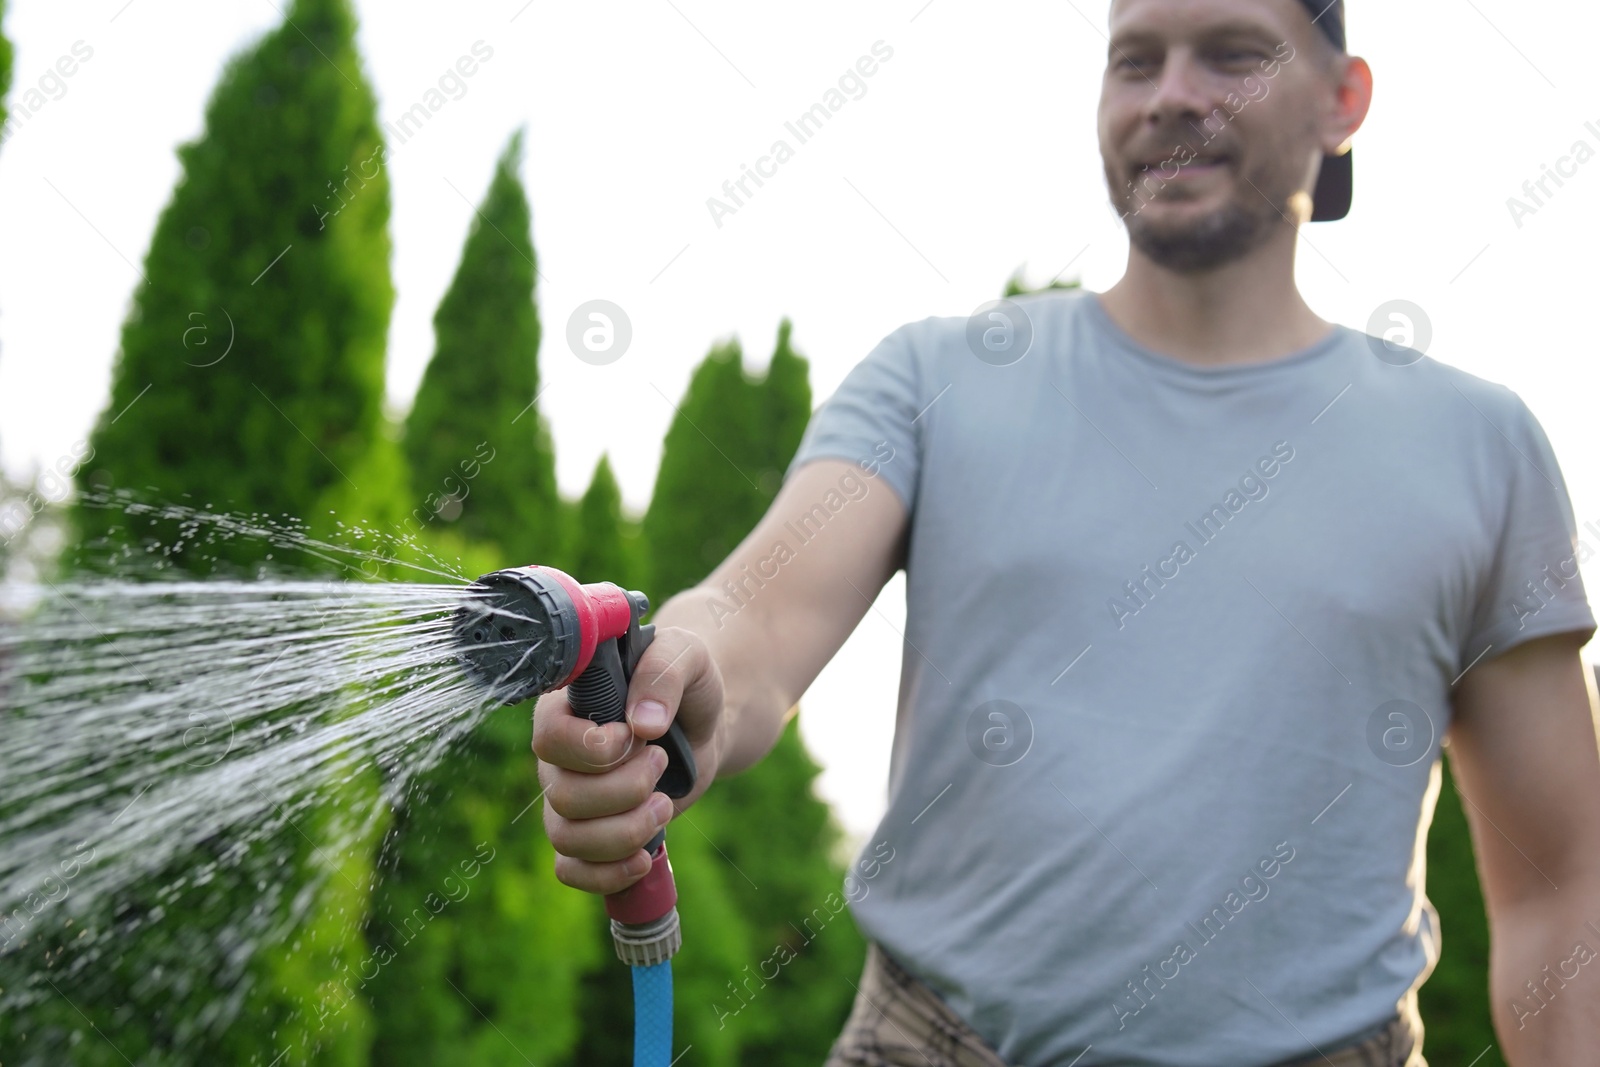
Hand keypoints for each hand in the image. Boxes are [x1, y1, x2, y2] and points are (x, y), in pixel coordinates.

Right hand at [531, 625, 725, 894]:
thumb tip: (644, 723)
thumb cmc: (688, 682)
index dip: (590, 749)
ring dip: (626, 831)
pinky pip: (571, 870)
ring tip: (664, 804)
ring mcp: (571, 800)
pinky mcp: (591, 835)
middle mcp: (559, 758)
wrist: (706, 721)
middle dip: (625, 790)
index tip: (632, 737)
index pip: (549, 739)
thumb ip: (662, 674)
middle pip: (563, 796)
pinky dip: (607, 874)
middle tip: (662, 761)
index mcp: (567, 708)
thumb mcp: (685, 657)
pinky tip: (644, 857)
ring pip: (567, 838)